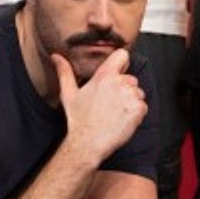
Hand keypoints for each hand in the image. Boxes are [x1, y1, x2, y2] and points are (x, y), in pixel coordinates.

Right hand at [53, 49, 146, 164]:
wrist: (88, 143)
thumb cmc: (78, 119)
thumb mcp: (68, 93)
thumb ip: (64, 72)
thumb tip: (56, 57)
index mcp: (103, 75)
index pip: (122, 55)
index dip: (121, 64)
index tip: (117, 73)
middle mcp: (118, 82)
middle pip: (131, 78)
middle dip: (125, 89)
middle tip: (110, 103)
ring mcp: (130, 96)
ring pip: (138, 93)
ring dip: (131, 102)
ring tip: (115, 113)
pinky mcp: (138, 109)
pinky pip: (143, 106)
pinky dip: (136, 114)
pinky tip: (122, 120)